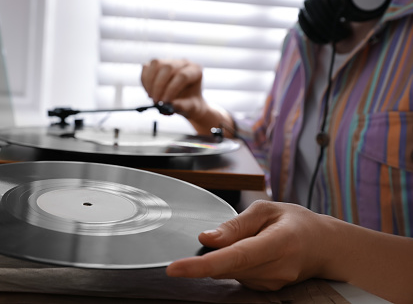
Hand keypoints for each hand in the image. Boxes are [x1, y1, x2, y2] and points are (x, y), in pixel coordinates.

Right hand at [141, 59, 206, 119]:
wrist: (187, 101)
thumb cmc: (191, 103)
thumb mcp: (192, 108)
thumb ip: (183, 106)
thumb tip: (170, 105)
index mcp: (195, 71)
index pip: (182, 76)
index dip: (171, 89)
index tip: (165, 102)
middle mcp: (183, 63)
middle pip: (167, 67)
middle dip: (159, 86)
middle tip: (156, 101)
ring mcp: (169, 61)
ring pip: (155, 63)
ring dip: (150, 82)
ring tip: (151, 97)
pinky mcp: (157, 64)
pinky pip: (147, 67)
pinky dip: (144, 80)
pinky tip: (148, 91)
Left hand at [166, 201, 331, 290]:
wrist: (324, 246)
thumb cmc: (296, 222)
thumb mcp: (267, 210)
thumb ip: (235, 225)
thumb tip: (206, 239)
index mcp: (278, 243)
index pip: (234, 258)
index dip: (202, 266)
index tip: (175, 268)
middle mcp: (276, 269)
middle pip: (227, 268)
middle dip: (209, 256)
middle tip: (215, 237)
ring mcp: (272, 284)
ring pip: (229, 272)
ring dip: (225, 257)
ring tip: (251, 238)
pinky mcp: (266, 290)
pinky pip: (237, 275)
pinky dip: (233, 263)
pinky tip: (251, 250)